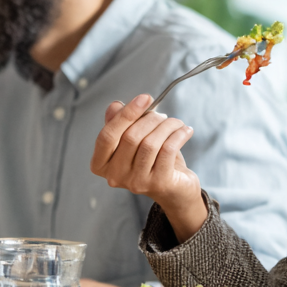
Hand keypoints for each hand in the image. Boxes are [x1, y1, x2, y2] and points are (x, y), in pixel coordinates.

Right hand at [91, 94, 207, 242]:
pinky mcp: (159, 183)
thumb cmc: (150, 160)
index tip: (144, 98)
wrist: (174, 188)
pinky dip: (178, 135)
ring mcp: (136, 182)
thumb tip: (115, 106)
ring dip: (166, 126)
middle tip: (162, 116)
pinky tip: (185, 131)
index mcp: (101, 164)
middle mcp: (115, 176)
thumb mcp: (133, 140)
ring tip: (175, 122)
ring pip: (150, 143)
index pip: (106, 136)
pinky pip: (167, 150)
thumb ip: (121, 123)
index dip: (125, 114)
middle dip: (150, 119)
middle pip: (130, 137)